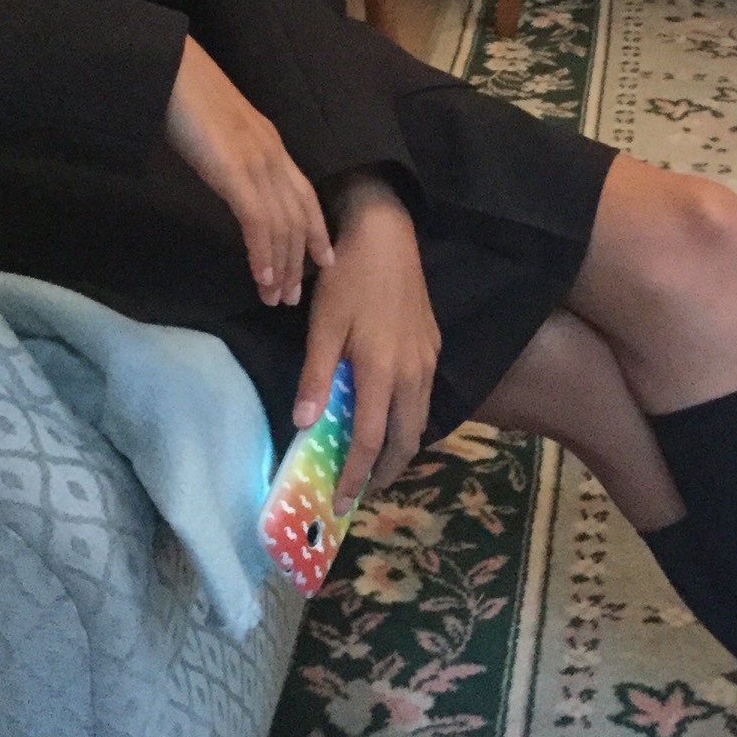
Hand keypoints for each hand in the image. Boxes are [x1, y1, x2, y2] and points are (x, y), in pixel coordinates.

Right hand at [165, 36, 332, 306]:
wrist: (171, 69)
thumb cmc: (183, 95)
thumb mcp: (218, 132)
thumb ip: (231, 155)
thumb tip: (229, 179)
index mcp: (271, 144)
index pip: (304, 194)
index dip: (317, 229)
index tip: (323, 260)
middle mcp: (273, 155)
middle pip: (298, 217)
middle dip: (298, 260)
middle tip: (292, 297)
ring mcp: (257, 162)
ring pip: (281, 226)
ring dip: (280, 266)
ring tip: (275, 299)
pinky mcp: (236, 171)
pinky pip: (258, 221)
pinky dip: (262, 253)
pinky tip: (260, 277)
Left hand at [295, 174, 439, 510]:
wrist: (386, 234)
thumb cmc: (347, 277)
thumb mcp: (322, 326)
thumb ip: (315, 377)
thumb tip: (303, 424)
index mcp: (381, 371)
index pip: (371, 441)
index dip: (356, 476)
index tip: (342, 502)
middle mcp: (412, 372)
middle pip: (407, 439)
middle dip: (387, 472)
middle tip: (362, 491)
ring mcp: (427, 358)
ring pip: (421, 419)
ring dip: (400, 447)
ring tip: (375, 463)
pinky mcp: (432, 344)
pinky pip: (424, 396)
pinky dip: (409, 419)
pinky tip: (390, 416)